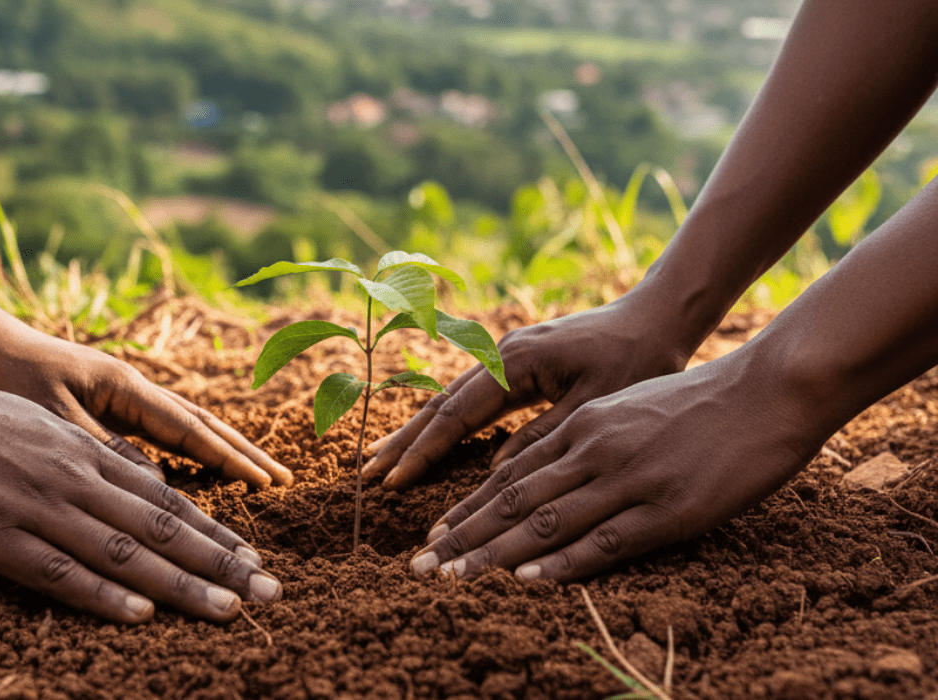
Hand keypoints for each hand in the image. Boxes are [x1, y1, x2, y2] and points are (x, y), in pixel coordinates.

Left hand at [0, 315, 291, 487]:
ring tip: (256, 473)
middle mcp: (132, 389)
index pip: (192, 430)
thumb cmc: (4, 377)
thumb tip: (159, 491)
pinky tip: (199, 467)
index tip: (268, 484)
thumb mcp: (52, 421)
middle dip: (243, 453)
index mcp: (125, 388)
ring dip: (222, 451)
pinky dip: (189, 450)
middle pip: (202, 424)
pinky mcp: (104, 405)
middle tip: (283, 479)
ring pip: (185, 427)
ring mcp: (121, 395)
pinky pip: (160, 432)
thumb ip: (106, 453)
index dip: (232, 460)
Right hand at [0, 370, 281, 622]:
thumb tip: (126, 479)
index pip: (166, 499)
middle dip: (221, 563)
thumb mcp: (38, 424)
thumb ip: (83, 455)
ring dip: (182, 584)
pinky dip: (103, 594)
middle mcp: (73, 478)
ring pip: (125, 552)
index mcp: (84, 452)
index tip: (253, 558)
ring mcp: (36, 508)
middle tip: (271, 591)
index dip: (213, 532)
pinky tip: (141, 613)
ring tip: (229, 610)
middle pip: (162, 527)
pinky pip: (58, 572)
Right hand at [363, 294, 693, 489]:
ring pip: (450, 399)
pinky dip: (445, 422)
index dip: (423, 452)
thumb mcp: (594, 406)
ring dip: (416, 431)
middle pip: (440, 403)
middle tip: (367, 474)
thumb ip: (542, 439)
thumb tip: (495, 474)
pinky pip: (471, 397)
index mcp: (514, 361)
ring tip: (382, 458)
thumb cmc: (638, 359)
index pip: (455, 414)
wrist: (659, 315)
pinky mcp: (518, 365)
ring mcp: (506, 357)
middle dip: (404, 441)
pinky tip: (429, 438)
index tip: (394, 482)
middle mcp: (501, 354)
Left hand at [408, 348, 825, 581]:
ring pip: (546, 521)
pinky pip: (603, 541)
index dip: (468, 507)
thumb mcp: (624, 408)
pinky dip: (562, 563)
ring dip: (494, 554)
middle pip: (513, 499)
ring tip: (454, 578)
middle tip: (420, 565)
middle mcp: (594, 450)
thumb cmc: (695, 402)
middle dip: (462, 535)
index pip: (509, 473)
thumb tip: (537, 466)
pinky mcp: (666, 509)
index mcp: (583, 425)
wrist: (765, 391)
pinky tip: (527, 580)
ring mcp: (629, 479)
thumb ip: (580, 438)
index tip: (433, 533)